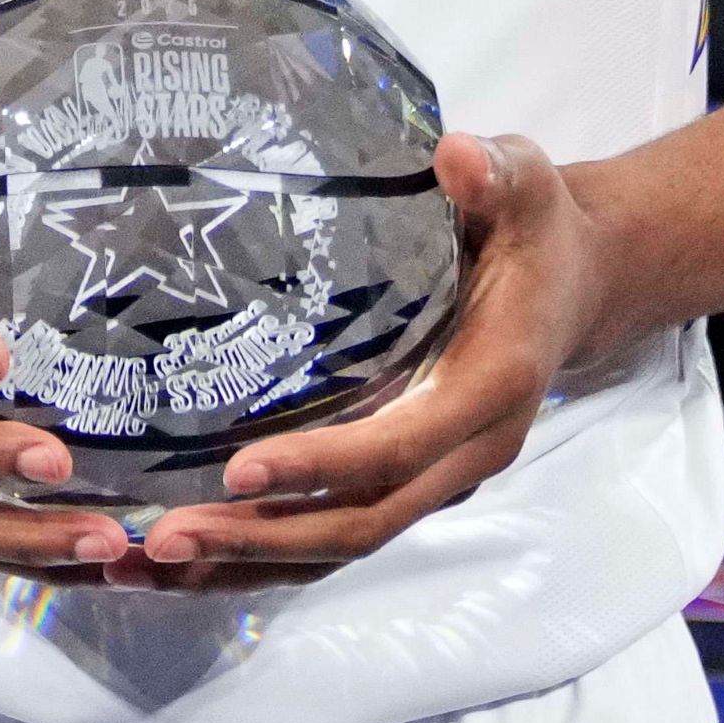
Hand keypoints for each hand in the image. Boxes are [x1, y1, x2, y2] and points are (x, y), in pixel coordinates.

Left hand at [111, 133, 622, 580]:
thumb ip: (494, 172)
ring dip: (249, 562)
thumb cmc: (532, 230)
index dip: (321, 466)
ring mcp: (438, 478)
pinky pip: (335, 533)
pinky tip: (186, 557)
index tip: (237, 469)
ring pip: (342, 545)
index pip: (398, 448)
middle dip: (263, 537)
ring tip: (149, 564)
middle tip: (165, 538)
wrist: (574, 282)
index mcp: (491, 388)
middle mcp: (466, 452)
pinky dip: (264, 554)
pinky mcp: (408, 481)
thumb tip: (454, 157)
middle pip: (361, 523)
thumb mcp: (524, 184)